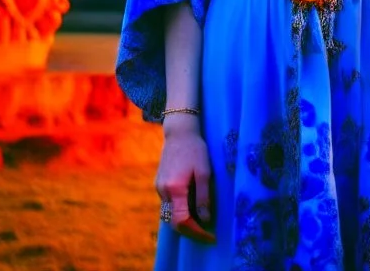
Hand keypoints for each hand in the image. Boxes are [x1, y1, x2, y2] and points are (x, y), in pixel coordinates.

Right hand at [155, 123, 214, 243]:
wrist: (179, 133)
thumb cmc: (195, 149)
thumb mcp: (204, 172)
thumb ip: (203, 197)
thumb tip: (205, 220)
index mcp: (175, 189)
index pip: (182, 221)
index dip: (197, 232)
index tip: (211, 236)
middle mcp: (163, 192)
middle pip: (174, 222)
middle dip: (191, 232)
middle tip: (208, 234)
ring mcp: (159, 189)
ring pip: (170, 215)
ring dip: (185, 223)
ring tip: (202, 224)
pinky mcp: (159, 185)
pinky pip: (169, 206)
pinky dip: (180, 212)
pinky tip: (192, 210)